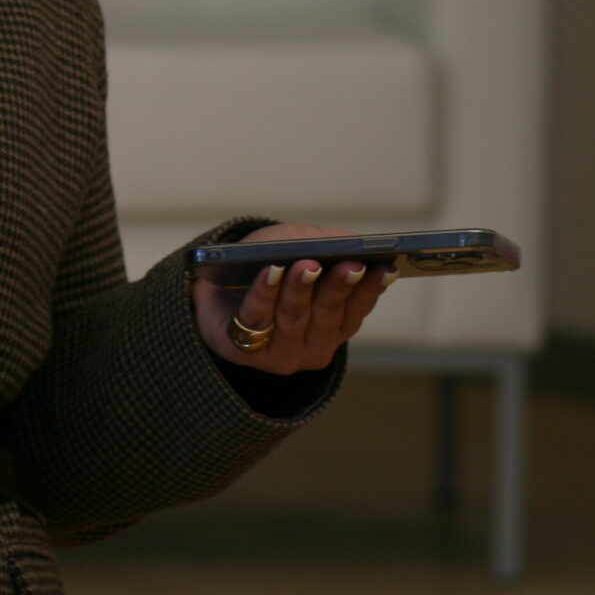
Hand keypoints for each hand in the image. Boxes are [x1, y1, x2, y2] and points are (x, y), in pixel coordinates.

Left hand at [192, 223, 394, 374]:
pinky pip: (256, 318)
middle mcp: (314, 346)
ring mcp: (280, 354)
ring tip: (306, 264)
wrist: (209, 288)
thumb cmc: (263, 264)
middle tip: (349, 263)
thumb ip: (326, 244)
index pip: (358, 308)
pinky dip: (264, 292)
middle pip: (328, 314)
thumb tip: (354, 241)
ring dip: (300, 288)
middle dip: (338, 286)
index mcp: (335, 325)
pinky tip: (270, 271)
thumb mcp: (296, 245)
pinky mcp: (244, 350)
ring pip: (293, 317)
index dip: (372, 288)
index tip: (386, 266)